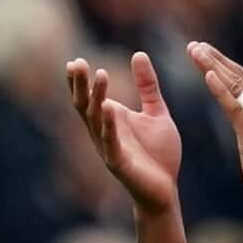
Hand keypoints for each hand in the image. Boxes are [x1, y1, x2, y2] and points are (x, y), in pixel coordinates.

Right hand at [66, 51, 183, 216]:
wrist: (166, 188)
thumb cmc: (158, 152)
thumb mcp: (156, 112)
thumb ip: (147, 86)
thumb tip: (139, 53)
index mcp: (110, 119)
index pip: (89, 97)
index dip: (81, 81)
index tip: (76, 61)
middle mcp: (103, 131)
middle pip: (85, 104)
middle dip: (81, 85)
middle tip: (78, 63)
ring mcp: (109, 147)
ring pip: (96, 120)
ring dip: (97, 97)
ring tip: (101, 75)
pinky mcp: (119, 162)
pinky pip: (111, 141)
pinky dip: (108, 125)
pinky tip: (109, 108)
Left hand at [189, 42, 242, 211]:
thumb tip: (239, 96)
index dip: (223, 61)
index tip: (203, 49)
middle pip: (240, 76)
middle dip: (215, 59)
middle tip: (194, 45)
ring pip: (236, 87)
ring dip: (213, 67)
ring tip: (195, 53)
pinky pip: (234, 106)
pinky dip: (221, 89)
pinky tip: (207, 75)